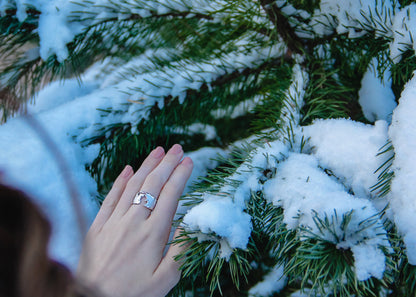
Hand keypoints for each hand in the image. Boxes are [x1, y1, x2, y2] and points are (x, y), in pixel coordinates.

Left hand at [77, 144, 192, 296]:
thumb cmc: (132, 295)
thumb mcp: (165, 281)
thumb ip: (181, 250)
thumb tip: (190, 223)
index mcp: (153, 234)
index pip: (170, 196)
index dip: (181, 176)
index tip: (189, 161)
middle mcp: (133, 222)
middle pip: (153, 185)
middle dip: (167, 164)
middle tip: (177, 148)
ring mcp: (114, 222)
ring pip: (133, 186)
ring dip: (146, 166)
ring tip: (158, 151)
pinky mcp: (98, 226)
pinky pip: (110, 197)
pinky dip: (120, 181)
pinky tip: (127, 169)